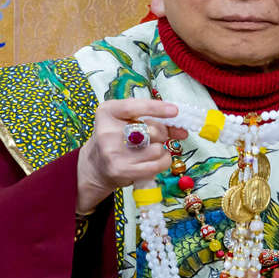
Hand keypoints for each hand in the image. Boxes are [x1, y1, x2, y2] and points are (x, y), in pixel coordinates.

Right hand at [76, 98, 187, 215]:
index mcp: (107, 112)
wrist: (97, 165)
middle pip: (151, 130)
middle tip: (160, 136)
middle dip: (163, 133)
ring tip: (151, 150)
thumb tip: (181, 129)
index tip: (175, 111)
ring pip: (157, 149)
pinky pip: (157, 165)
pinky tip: (156, 159)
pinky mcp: (121, 170)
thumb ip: (153, 119)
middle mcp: (107, 132)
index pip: (134, 107)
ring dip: (161, 149)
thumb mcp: (128, 121)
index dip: (157, 108)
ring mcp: (113, 153)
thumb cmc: (117, 139)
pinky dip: (163, 161)